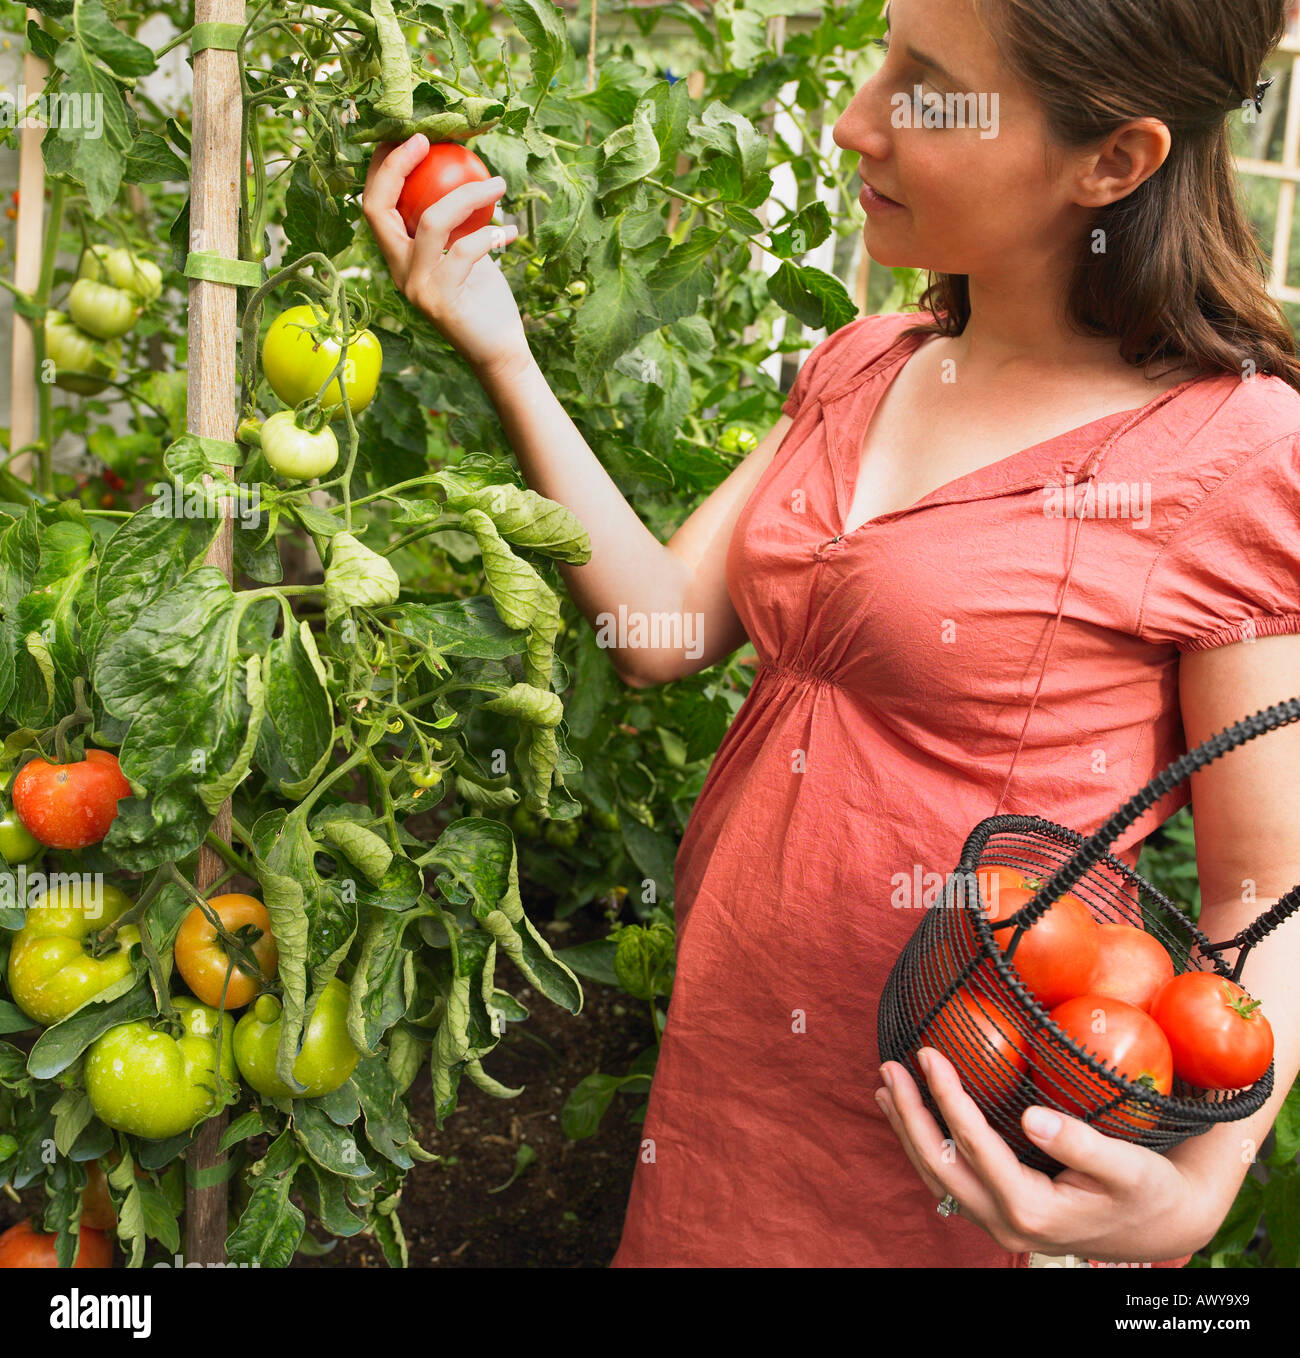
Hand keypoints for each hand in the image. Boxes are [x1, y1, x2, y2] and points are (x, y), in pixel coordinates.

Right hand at [362, 134, 531, 381]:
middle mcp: (398, 271)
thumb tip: (464, 166)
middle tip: (428, 141)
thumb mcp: (465, 251)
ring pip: (431, 222)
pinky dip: (491, 235)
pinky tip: (511, 232)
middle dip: (397, 167)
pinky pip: (465, 251)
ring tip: (499, 184)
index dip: (384, 167)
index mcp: (398, 255)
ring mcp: (416, 288)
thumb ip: (455, 220)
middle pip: (378, 208)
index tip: (413, 136)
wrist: (499, 351)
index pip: (374, 204)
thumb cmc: (484, 296)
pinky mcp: (440, 302)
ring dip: (469, 194)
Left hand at [876, 1048, 1218, 1260]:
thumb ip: (1080, 1144)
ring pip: (937, 1175)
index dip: (947, 1096)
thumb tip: (1031, 1116)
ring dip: (907, 1129)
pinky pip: (950, 1178)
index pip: (974, 1144)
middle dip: (909, 1113)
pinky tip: (913, 1117)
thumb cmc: (1149, 1191)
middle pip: (940, 1163)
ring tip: (886, 1086)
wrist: (1163, 1227)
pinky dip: (924, 1144)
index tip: (928, 1053)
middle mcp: (1006, 1223)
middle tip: (889, 1066)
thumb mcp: (1127, 1167)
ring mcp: (998, 1223)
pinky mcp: (999, 1214)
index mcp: (1032, 1209)